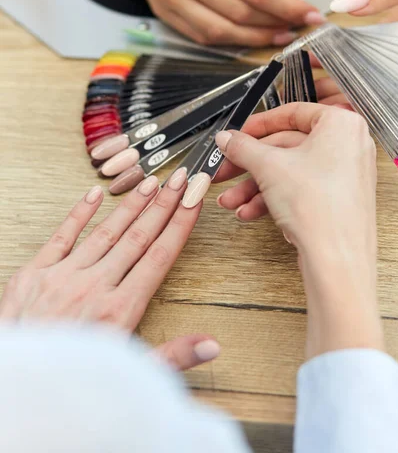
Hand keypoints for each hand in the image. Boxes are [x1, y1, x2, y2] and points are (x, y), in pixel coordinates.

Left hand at [0, 170, 219, 370]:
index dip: (181, 224)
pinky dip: (79, 213)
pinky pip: (62, 236)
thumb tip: (210, 345)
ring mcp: (63, 276)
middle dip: (163, 205)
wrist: (17, 387)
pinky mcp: (34, 274)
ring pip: (106, 232)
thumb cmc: (70, 382)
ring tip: (150, 183)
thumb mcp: (128, 376)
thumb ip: (172, 357)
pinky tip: (94, 193)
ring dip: (131, 206)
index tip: (194, 201)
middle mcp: (95, 287)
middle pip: (138, 237)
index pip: (160, 256)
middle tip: (180, 179)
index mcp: (120, 310)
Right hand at [116, 0, 322, 46]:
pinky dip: (229, 41)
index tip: (308, 15)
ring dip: (254, 39)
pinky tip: (246, 36)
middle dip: (274, 24)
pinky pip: (201, 37)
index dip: (287, 8)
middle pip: (241, 13)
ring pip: (221, 31)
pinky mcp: (163, 12)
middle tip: (294, 26)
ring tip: (275, 34)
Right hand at [215, 103, 383, 357]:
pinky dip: (272, 199)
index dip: (258, 124)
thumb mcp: (269, 167)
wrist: (336, 260)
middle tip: (225, 169)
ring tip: (231, 200)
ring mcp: (343, 175)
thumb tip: (228, 138)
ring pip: (288, 173)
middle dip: (249, 165)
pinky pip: (299, 190)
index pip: (292, 113)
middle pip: (285, 148)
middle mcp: (347, 146)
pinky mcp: (335, 200)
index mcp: (340, 125)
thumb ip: (243, 147)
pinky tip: (249, 211)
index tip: (238, 134)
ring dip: (254, 187)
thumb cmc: (321, 209)